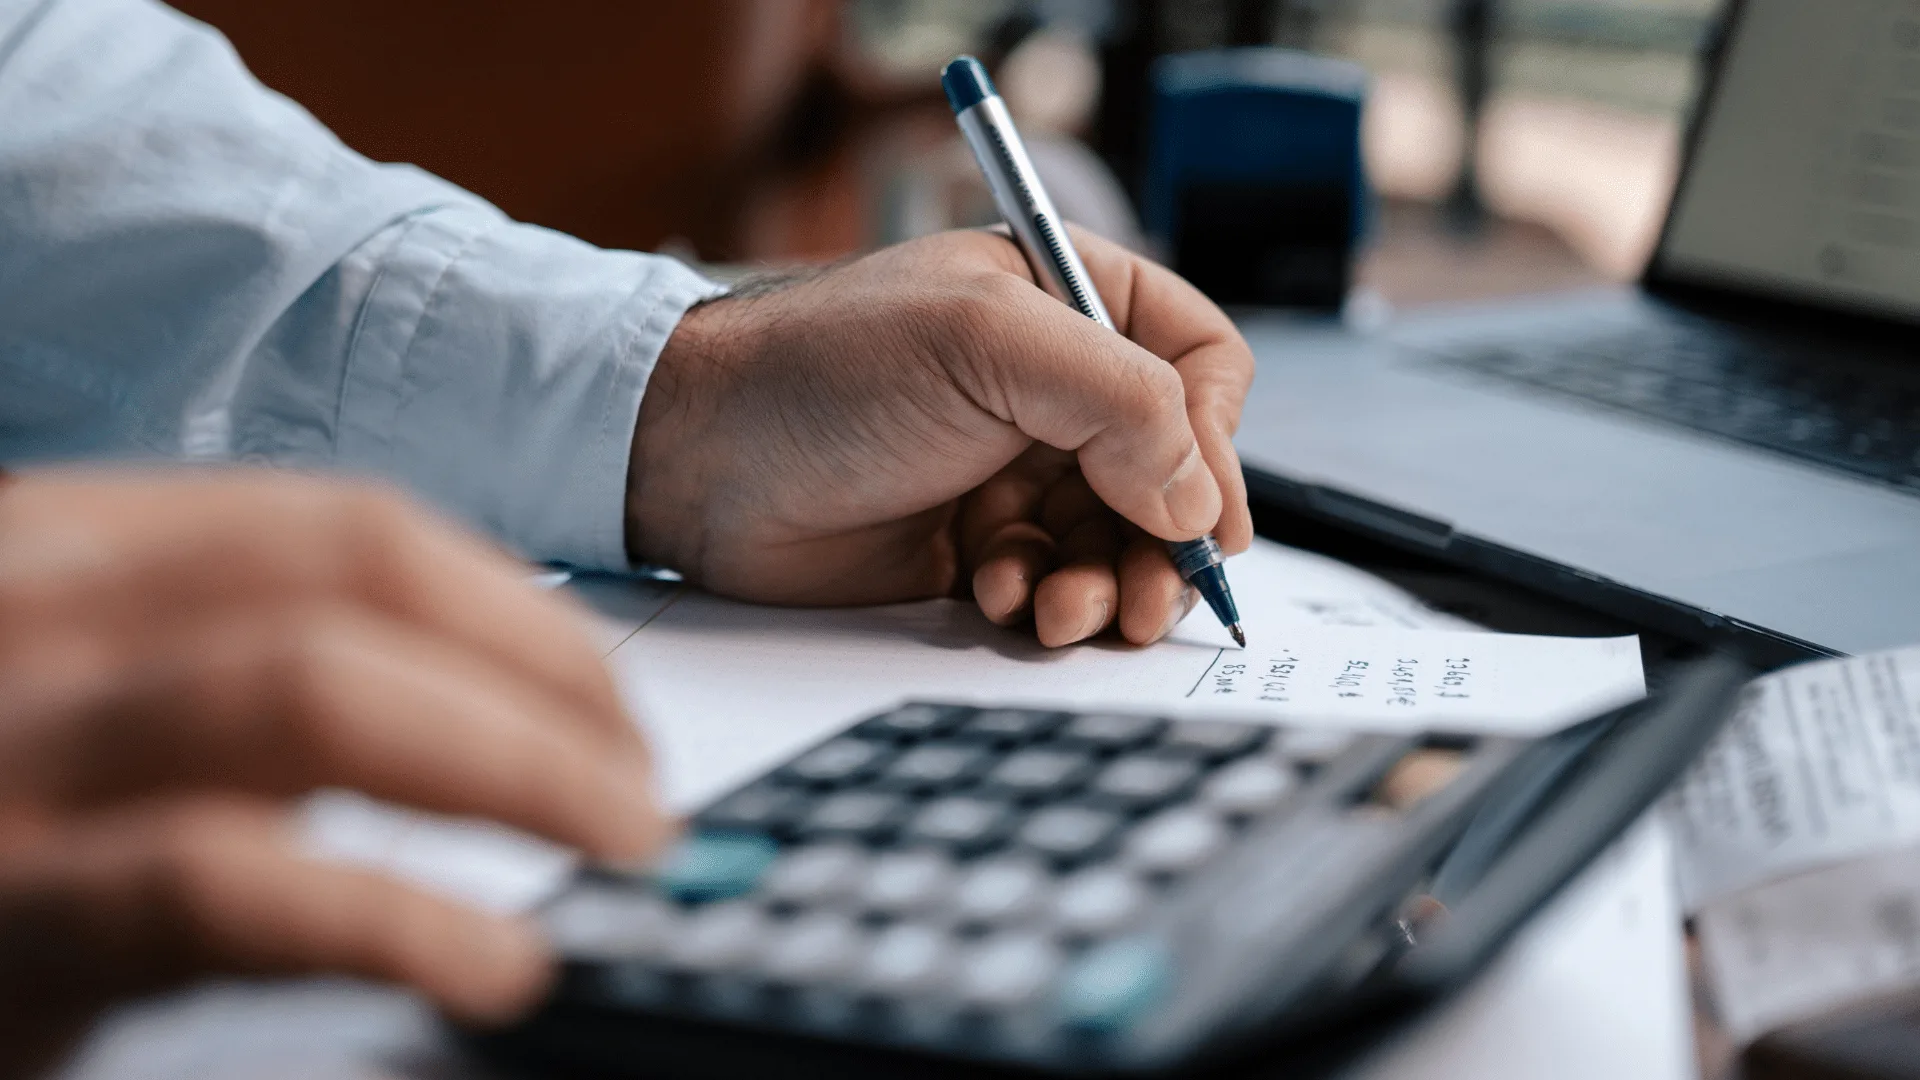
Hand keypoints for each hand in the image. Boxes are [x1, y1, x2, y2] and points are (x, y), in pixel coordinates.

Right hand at [0, 470, 670, 1075]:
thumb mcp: (81, 709)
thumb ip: (235, 677)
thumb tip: (477, 714)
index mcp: (69, 547)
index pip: (349, 528)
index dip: (519, 612)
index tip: (609, 700)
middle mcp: (28, 604)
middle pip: (357, 585)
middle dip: (545, 678)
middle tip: (642, 785)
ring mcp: (3, 745)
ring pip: (316, 691)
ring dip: (518, 765)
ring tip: (624, 844)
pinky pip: (230, 886)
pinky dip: (401, 917)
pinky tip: (499, 963)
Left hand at [629, 227, 1253, 646]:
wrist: (694, 457)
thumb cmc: (823, 368)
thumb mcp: (986, 345)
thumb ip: (1119, 402)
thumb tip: (1196, 500)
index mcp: (1069, 302)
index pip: (1199, 365)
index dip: (1217, 442)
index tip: (1205, 516)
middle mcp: (1051, 386)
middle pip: (1171, 473)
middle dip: (1163, 543)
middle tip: (1146, 599)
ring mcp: (1013, 468)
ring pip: (1116, 542)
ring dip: (1105, 584)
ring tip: (1061, 609)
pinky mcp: (974, 543)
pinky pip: (1051, 584)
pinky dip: (1039, 601)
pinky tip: (993, 594)